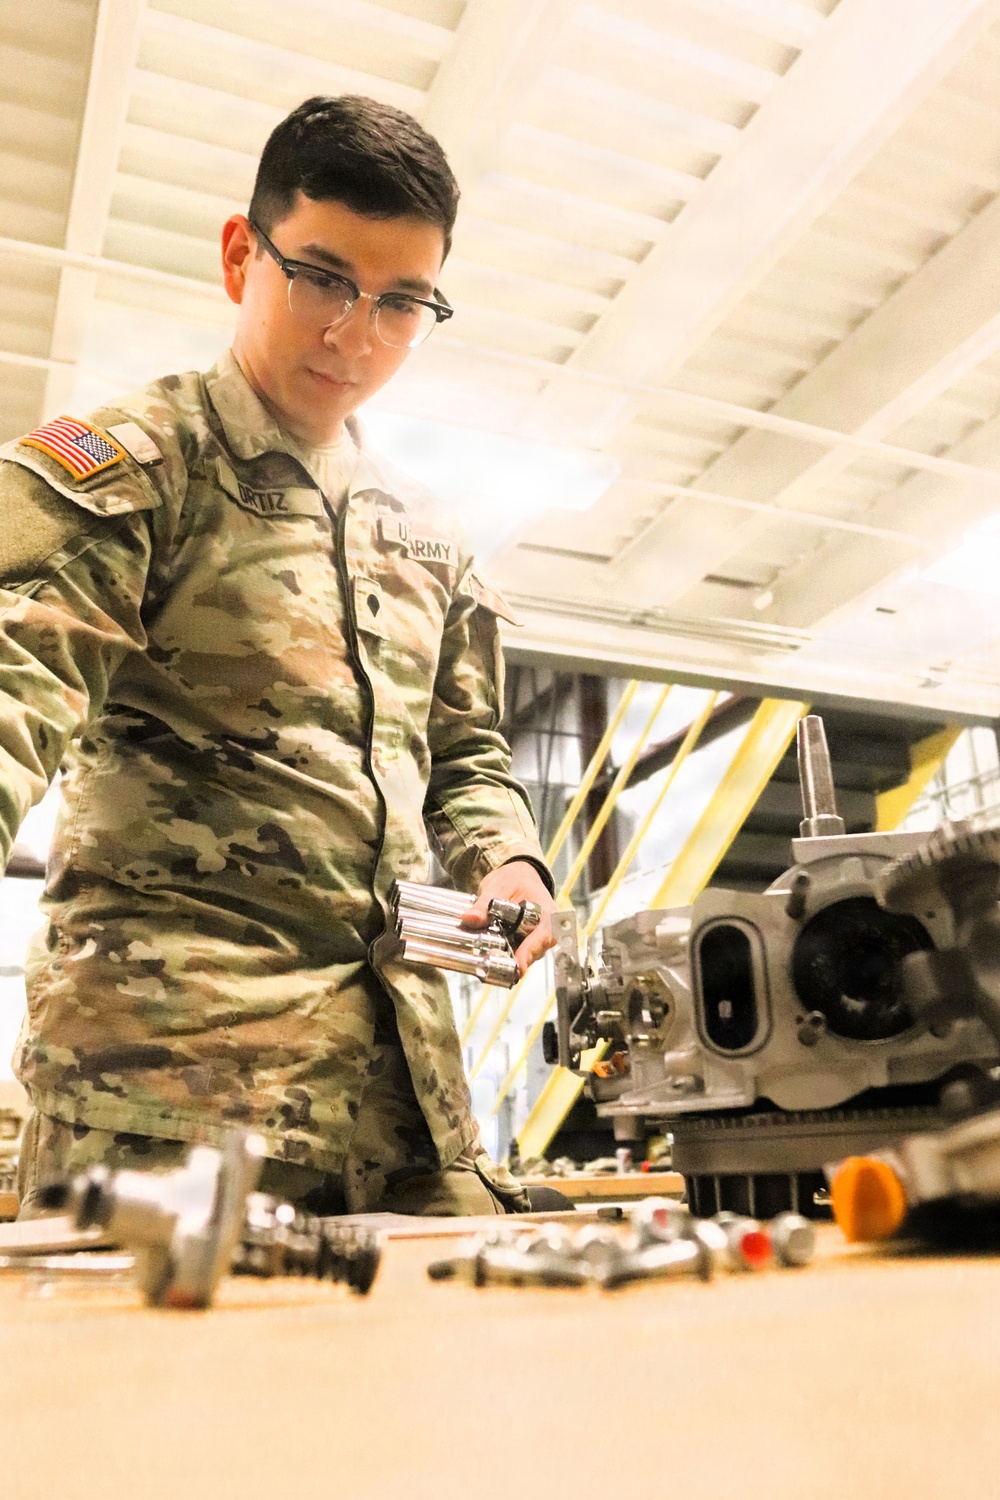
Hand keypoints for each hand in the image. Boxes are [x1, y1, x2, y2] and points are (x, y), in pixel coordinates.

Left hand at [460, 861, 556, 976]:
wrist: (517, 878)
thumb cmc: (515, 880)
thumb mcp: (498, 887)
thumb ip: (484, 904)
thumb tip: (470, 918)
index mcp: (547, 911)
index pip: (545, 933)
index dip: (532, 950)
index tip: (520, 964)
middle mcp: (546, 928)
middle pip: (537, 950)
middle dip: (519, 961)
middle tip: (500, 970)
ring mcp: (536, 939)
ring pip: (527, 956)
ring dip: (511, 961)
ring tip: (493, 966)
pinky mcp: (525, 944)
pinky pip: (518, 954)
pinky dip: (506, 957)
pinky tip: (492, 958)